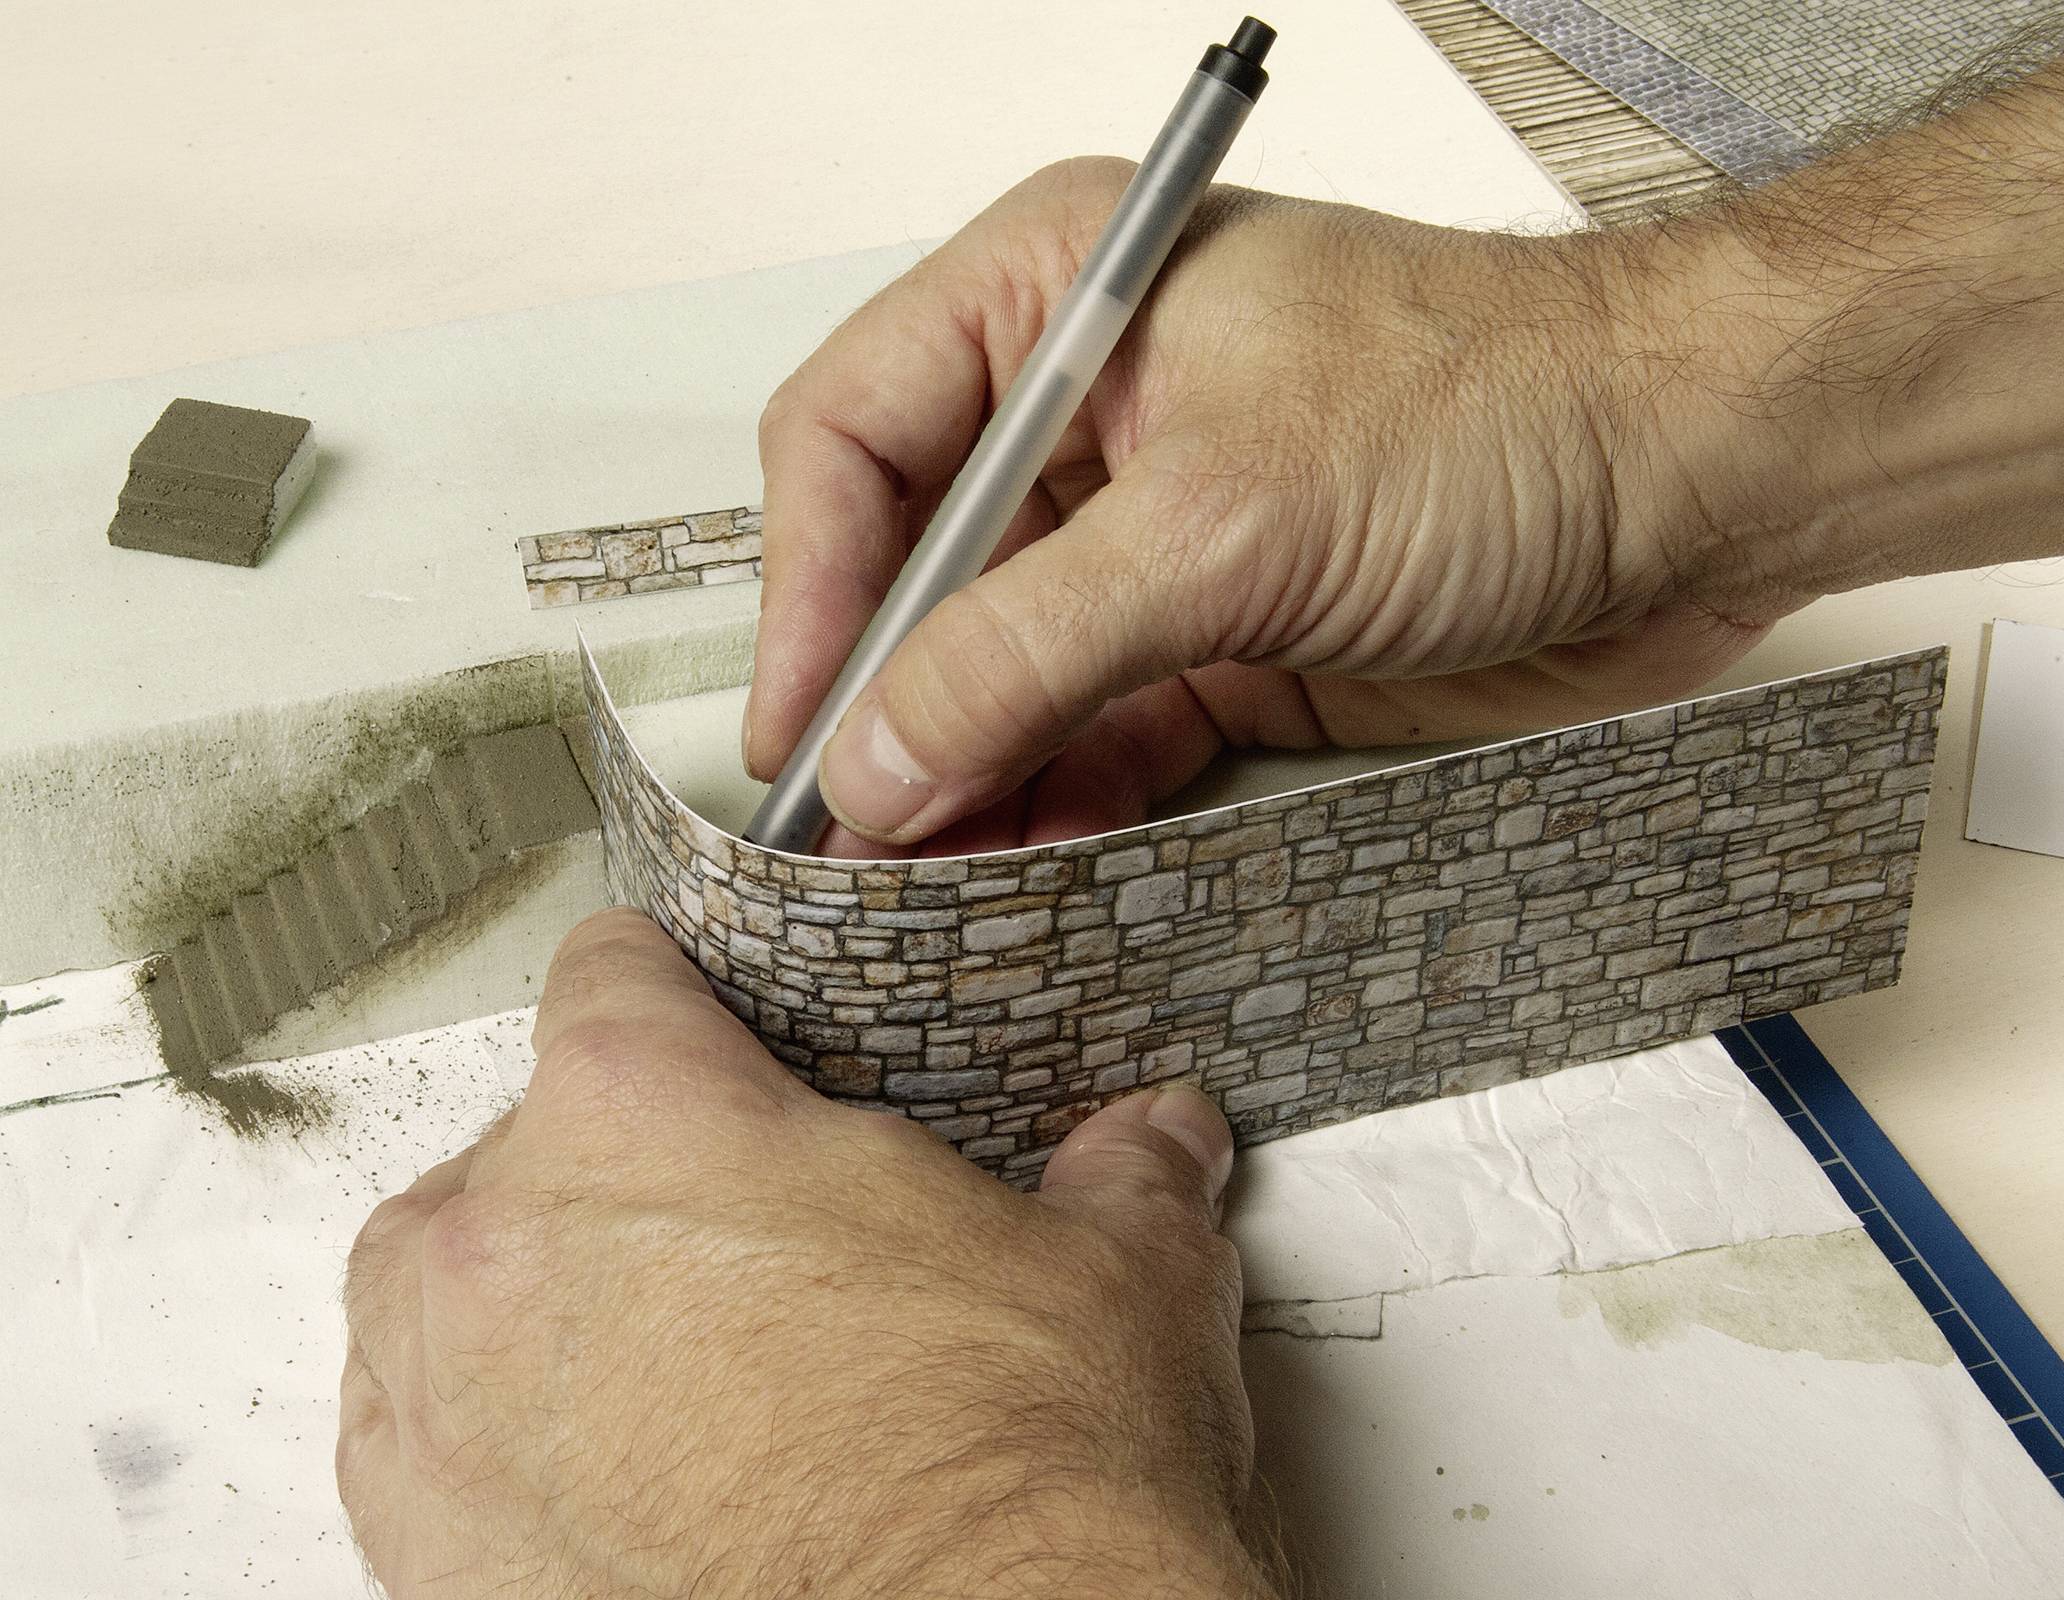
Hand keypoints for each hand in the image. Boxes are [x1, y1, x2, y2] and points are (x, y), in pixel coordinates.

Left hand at [339, 908, 1273, 1599]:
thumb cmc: (1020, 1485)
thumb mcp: (1114, 1278)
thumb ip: (1117, 1178)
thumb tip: (1155, 1144)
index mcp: (651, 1116)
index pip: (612, 975)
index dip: (676, 992)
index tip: (702, 1028)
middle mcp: (509, 1244)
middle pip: (529, 1136)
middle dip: (630, 1170)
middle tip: (745, 1238)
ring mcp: (440, 1408)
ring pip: (442, 1284)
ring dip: (534, 1294)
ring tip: (667, 1348)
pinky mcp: (425, 1557)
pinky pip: (412, 1441)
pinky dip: (490, 1433)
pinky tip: (607, 1466)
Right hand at [743, 158, 1760, 856]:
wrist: (1698, 483)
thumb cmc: (1502, 404)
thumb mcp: (1228, 519)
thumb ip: (1031, 647)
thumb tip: (881, 756)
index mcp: (1061, 295)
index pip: (857, 436)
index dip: (809, 587)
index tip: (800, 727)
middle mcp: (1090, 412)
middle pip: (919, 569)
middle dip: (882, 704)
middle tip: (848, 836)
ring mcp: (1156, 534)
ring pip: (1003, 667)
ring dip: (966, 772)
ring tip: (929, 878)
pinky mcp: (1225, 637)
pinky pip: (1100, 731)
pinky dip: (1062, 801)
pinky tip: (1033, 863)